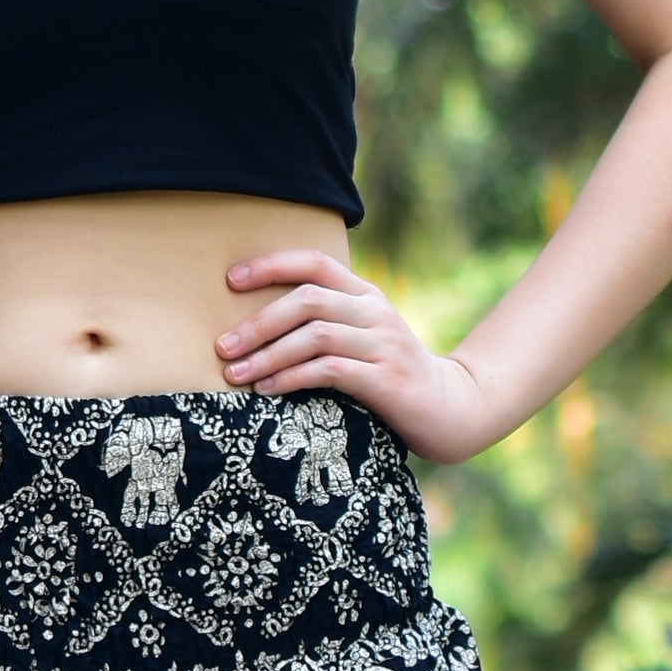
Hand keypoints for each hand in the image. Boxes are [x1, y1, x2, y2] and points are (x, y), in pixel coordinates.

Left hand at [218, 252, 498, 464]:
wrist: (449, 408)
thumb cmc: (389, 375)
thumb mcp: (362, 338)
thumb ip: (326, 323)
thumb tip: (258, 326)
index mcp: (365, 295)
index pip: (315, 263)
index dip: (271, 265)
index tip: (230, 280)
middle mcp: (374, 312)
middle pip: (307, 299)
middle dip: (258, 322)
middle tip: (222, 346)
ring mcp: (382, 344)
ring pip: (315, 335)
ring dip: (267, 354)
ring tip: (234, 374)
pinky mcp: (385, 379)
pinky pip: (329, 371)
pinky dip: (291, 378)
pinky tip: (267, 390)